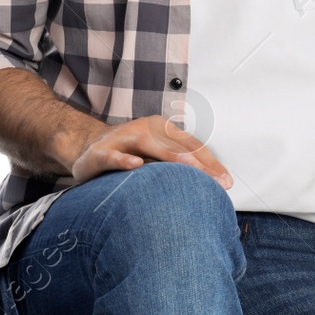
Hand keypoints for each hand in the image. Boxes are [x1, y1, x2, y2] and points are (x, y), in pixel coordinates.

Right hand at [68, 113, 232, 190]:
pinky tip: (136, 165)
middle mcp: (144, 130)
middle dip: (198, 164)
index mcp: (161, 129)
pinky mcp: (100, 153)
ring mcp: (122, 138)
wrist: (88, 151)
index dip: (210, 162)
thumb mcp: (157, 159)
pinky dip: (124, 159)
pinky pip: (113, 156)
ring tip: (189, 168)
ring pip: (147, 145)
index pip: (190, 145)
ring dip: (169, 156)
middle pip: (174, 145)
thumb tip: (217, 184)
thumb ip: (180, 167)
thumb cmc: (131, 157)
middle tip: (217, 182)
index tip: (227, 182)